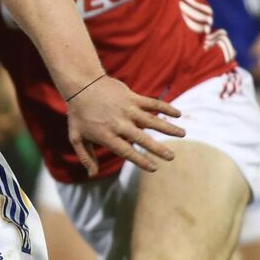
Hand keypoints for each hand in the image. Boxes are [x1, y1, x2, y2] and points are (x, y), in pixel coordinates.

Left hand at [65, 75, 184, 175]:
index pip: (126, 151)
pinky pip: (151, 103)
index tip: (154, 168)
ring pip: (151, 120)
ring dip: (168, 127)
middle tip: (171, 157)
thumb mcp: (76, 137)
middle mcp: (119, 123)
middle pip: (142, 138)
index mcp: (106, 136)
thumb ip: (85, 157)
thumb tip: (92, 175)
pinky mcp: (131, 97)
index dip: (141, 160)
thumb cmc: (78, 113)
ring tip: (183, 134)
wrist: (80, 84)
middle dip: (157, 148)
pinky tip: (178, 113)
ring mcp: (126, 109)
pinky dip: (165, 107)